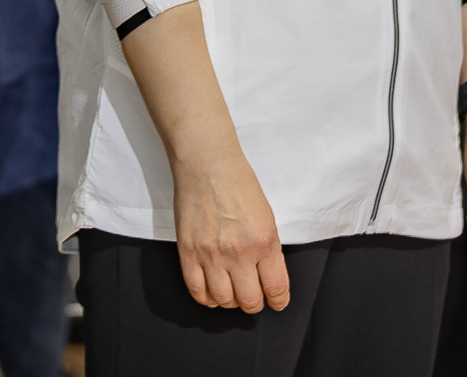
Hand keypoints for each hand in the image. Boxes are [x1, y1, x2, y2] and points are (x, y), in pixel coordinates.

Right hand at [170, 143, 289, 313]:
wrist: (206, 163)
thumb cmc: (238, 184)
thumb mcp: (267, 217)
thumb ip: (268, 250)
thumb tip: (266, 278)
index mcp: (265, 243)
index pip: (276, 289)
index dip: (278, 301)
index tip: (276, 301)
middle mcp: (239, 252)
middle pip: (250, 301)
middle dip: (254, 303)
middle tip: (252, 296)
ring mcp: (211, 254)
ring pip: (224, 300)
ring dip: (230, 302)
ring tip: (231, 292)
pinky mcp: (188, 251)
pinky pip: (196, 289)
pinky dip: (206, 298)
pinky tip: (212, 292)